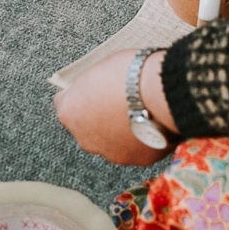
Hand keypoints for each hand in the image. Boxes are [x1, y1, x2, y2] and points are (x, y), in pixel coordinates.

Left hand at [55, 50, 172, 166]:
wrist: (163, 94)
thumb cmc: (131, 74)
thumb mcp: (102, 68)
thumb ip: (93, 85)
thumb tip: (97, 88)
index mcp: (69, 112)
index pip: (65, 104)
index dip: (83, 95)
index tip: (95, 89)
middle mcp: (84, 138)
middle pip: (87, 128)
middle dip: (100, 118)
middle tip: (120, 102)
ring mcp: (110, 153)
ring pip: (111, 143)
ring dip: (120, 132)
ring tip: (141, 114)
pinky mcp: (135, 161)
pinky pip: (135, 149)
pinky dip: (142, 140)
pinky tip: (154, 124)